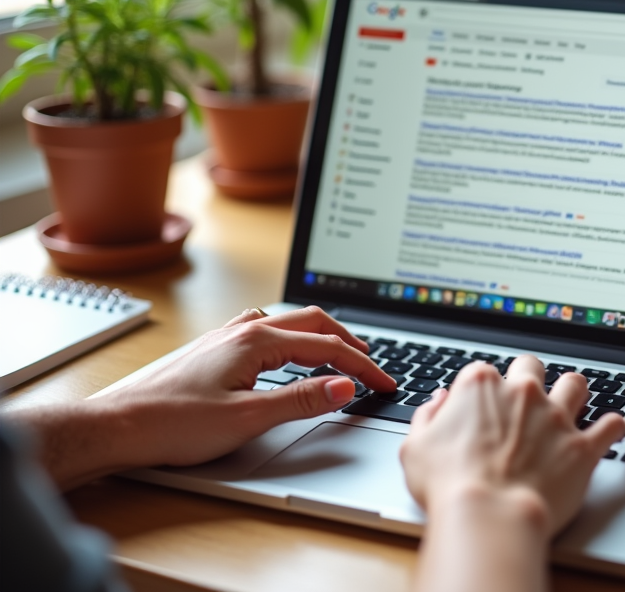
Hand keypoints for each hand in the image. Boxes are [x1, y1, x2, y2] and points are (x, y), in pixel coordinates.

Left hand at [8, 306, 395, 488]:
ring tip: (339, 353)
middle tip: (372, 363)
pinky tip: (286, 353)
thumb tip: (345, 386)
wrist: (116, 425)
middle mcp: (242, 329)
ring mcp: (226, 336)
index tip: (385, 382)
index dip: (362, 365)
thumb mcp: (248, 418)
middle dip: (348, 340)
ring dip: (320, 335)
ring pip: (288, 323)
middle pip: (312, 322)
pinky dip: (292, 338)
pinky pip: (265, 330)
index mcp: (257, 341)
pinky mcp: (213, 349)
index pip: (327, 346)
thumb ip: (302, 400)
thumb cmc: (172, 423)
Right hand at [401, 355, 624, 537]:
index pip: (482, 372)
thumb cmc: (449, 485)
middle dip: (529, 378)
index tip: (480, 410)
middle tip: (526, 399)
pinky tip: (612, 429)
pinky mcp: (582, 446)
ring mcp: (555, 417)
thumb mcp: (415, 448)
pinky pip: (610, 425)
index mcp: (481, 386)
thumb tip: (439, 403)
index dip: (480, 391)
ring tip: (571, 403)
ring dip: (573, 392)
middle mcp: (522, 393)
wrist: (489, 514)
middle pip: (531, 366)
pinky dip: (613, 427)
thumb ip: (427, 417)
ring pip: (575, 384)